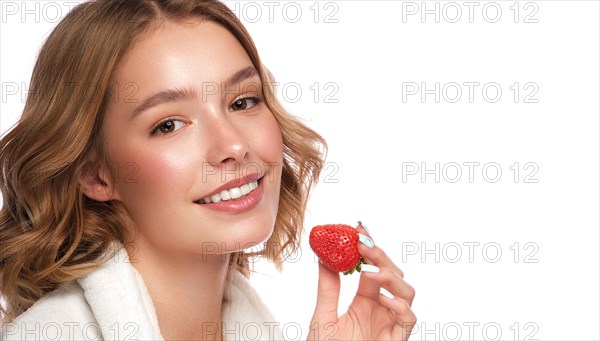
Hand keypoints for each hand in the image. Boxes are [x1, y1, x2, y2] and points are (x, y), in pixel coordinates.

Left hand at [308, 223, 415, 340]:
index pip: (372, 267)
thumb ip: (327, 288)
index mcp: (364, 301)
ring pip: (407, 290)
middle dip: (380, 255)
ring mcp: (390, 322)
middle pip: (392, 273)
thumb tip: (324, 256)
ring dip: (390, 276)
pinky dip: (399, 305)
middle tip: (362, 243)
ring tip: (370, 272)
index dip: (369, 247)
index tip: (358, 228)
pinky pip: (408, 318)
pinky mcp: (397, 338)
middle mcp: (381, 308)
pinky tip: (383, 298)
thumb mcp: (323, 317)